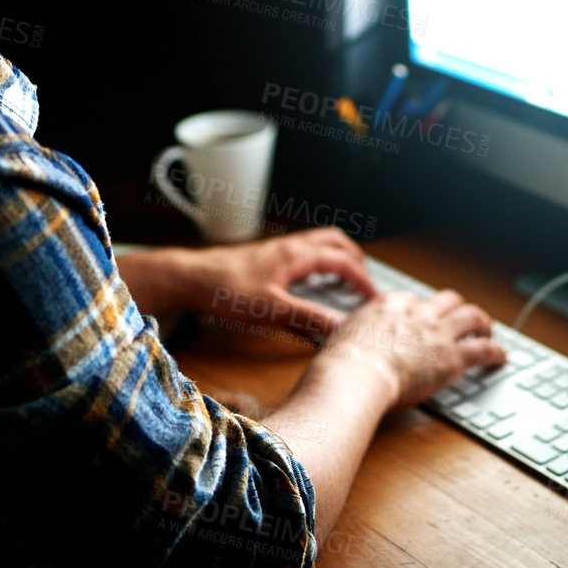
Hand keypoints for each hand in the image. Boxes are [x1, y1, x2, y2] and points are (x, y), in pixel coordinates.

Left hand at [190, 227, 374, 342]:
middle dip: (355, 260)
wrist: (191, 278)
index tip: (376, 299)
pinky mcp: (266, 258)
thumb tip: (342, 326)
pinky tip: (310, 282)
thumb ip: (308, 317)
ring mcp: (277, 250)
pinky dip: (318, 261)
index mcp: (297, 255)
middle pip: (335, 241)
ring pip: (318, 243)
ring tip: (345, 280)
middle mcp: (290, 247)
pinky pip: (303, 251)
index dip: (364, 280)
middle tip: (365, 283)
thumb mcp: (271, 309)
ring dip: (337, 257)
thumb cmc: (227, 290)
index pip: (343, 261)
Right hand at [318, 289, 505, 409]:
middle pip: (445, 300)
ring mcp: (436, 333)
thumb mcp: (338, 340)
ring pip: (470, 315)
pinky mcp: (451, 357)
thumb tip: (339, 352)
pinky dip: (496, 352)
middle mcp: (416, 313)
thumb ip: (348, 340)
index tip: (420, 318)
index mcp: (386, 306)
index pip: (409, 300)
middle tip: (459, 317)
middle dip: (454, 307)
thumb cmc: (341, 365)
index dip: (418, 309)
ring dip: (482, 321)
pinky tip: (501, 357)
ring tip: (487, 329)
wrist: (355, 375)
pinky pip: (483, 349)